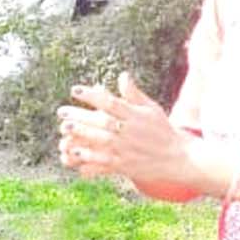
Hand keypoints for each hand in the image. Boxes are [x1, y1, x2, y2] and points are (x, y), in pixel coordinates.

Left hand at [57, 72, 191, 183]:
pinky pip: (104, 162)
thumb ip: (134, 95)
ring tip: (64, 129)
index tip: (75, 90)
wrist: (178, 157)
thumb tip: (122, 75)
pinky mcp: (124, 165)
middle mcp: (130, 131)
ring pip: (101, 141)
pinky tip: (74, 153)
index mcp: (135, 115)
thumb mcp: (151, 109)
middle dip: (81, 116)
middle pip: (102, 121)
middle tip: (61, 111)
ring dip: (82, 135)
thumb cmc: (162, 129)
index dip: (92, 95)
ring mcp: (127, 149)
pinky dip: (89, 158)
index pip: (110, 102)